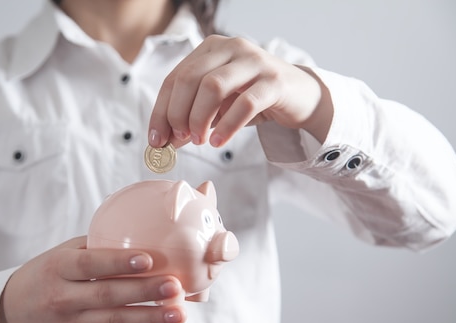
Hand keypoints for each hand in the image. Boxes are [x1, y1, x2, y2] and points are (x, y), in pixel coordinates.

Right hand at [0, 236, 185, 322]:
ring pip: (114, 321)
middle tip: (175, 285)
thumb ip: (95, 247)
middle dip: (145, 291)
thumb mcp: (61, 254)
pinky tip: (162, 320)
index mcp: (57, 268)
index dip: (119, 262)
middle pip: (108, 295)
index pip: (90, 264)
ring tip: (179, 313)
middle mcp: (62, 298)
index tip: (148, 258)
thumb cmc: (45, 275)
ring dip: (150, 317)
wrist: (11, 315)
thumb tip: (143, 234)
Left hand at [148, 35, 331, 147]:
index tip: (156, 140)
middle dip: (179, 114)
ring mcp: (254, 61)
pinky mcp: (274, 80)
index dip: (161, 111)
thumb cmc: (252, 97)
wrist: (298, 95)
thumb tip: (164, 141)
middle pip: (190, 79)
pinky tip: (219, 141)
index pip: (174, 78)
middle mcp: (230, 47)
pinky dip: (227, 126)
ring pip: (213, 86)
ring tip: (201, 141)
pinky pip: (245, 103)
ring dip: (200, 119)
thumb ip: (191, 118)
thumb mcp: (217, 107)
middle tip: (181, 140)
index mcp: (210, 49)